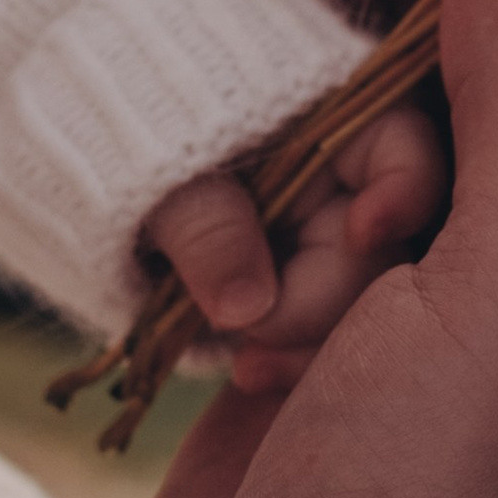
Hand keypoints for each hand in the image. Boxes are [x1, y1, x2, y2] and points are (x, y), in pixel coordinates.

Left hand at [138, 107, 445, 393]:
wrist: (91, 171)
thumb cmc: (126, 139)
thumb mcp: (153, 165)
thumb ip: (205, 223)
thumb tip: (248, 307)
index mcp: (335, 124)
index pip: (406, 147)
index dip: (404, 187)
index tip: (364, 228)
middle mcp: (352, 187)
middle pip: (391, 247)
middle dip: (331, 295)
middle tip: (257, 331)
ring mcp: (334, 245)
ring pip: (365, 306)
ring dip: (312, 342)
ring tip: (247, 366)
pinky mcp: (309, 295)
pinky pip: (327, 336)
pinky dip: (294, 357)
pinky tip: (250, 373)